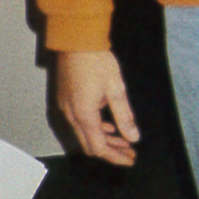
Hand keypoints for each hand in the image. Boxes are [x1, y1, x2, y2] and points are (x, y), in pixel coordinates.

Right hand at [56, 49, 139, 166]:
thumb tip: (133, 138)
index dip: (116, 157)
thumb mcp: (116, 88)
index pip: (99, 148)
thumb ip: (124, 116)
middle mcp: (71, 115)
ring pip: (84, 134)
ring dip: (103, 140)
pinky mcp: (65, 100)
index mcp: (84, 115)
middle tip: (130, 152)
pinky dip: (94, 129)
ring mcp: (66, 108)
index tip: (131, 159)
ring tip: (123, 140)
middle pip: (90, 145)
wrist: (75, 40)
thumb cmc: (97, 61)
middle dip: (111, 151)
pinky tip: (108, 126)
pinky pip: (79, 123)